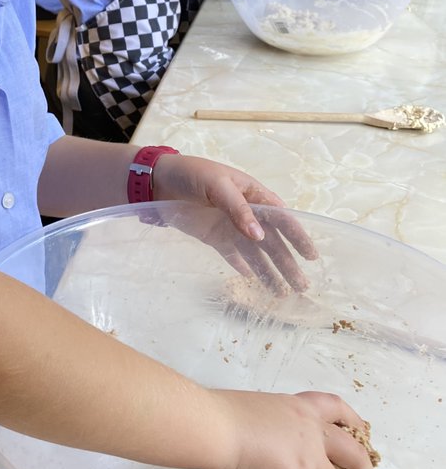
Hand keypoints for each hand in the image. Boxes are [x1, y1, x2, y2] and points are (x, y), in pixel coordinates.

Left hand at [151, 154, 316, 290]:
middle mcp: (246, 213)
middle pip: (272, 241)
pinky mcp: (213, 237)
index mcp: (253, 194)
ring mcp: (230, 226)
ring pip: (255, 252)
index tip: (311, 256)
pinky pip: (232, 255)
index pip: (281, 217)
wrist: (158, 181)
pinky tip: (252, 281)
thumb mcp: (217, 185)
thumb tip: (260, 235)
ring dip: (269, 271)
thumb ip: (239, 209)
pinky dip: (242, 267)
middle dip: (288, 262)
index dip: (298, 236)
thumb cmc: (192, 175)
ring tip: (282, 293)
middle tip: (302, 286)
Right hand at [205, 388, 377, 468]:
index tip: (361, 431)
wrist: (213, 427)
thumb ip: (264, 430)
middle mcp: (310, 429)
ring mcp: (309, 457)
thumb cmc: (218, 416)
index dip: (353, 420)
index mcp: (295, 406)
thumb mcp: (250, 413)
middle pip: (353, 452)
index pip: (334, 407)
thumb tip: (252, 447)